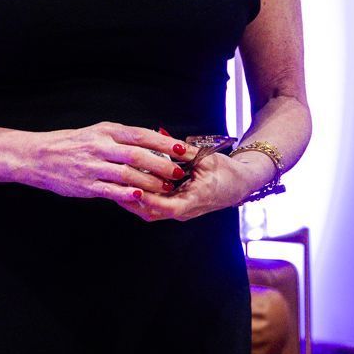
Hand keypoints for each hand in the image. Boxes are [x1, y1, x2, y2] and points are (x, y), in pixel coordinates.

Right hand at [23, 122, 187, 203]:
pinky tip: (141, 197)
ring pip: (127, 174)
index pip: (141, 135)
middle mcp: (100, 146)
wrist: (39, 156)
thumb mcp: (96, 132)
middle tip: (179, 172)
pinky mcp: (86, 185)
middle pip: (137, 155)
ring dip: (150, 182)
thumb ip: (121, 138)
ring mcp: (93, 166)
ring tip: (166, 188)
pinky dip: (127, 193)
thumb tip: (153, 142)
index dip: (164, 143)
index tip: (182, 149)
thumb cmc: (72, 144)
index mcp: (106, 131)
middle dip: (162, 164)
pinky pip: (111, 190)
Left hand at [121, 147, 273, 222]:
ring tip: (115, 184)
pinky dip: (139, 197)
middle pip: (151, 212)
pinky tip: (127, 185)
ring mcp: (179, 211)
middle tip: (113, 184)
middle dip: (130, 200)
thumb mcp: (208, 159)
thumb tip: (166, 140)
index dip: (148, 199)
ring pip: (149, 211)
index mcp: (194, 201)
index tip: (132, 189)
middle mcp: (184, 210)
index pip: (166, 206)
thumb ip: (186, 153)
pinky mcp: (176, 207)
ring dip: (131, 200)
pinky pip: (153, 206)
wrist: (240, 184)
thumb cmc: (227, 171)